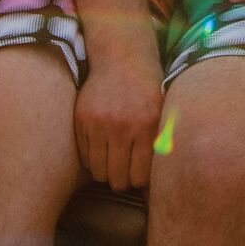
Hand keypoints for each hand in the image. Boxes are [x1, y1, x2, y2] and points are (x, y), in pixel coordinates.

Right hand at [73, 43, 163, 191]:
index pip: (139, 177)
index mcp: (147, 126)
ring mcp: (100, 123)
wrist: (122, 57)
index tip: (138, 174)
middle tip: (123, 170)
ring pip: (99, 171)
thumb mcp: (162, 113)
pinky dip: (91, 157)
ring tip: (111, 160)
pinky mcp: (82, 120)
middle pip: (117, 179)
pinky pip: (84, 156)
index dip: (138, 180)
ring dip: (105, 171)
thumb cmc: (147, 89)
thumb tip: (153, 187)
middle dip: (121, 180)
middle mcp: (123, 126)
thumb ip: (160, 146)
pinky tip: (100, 146)